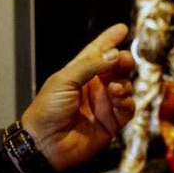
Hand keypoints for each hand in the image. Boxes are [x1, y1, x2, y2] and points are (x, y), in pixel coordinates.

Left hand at [20, 24, 135, 172]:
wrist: (45, 143)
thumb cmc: (47, 110)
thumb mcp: (64, 80)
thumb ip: (90, 66)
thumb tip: (114, 54)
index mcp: (78, 73)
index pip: (97, 52)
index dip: (109, 40)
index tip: (121, 29)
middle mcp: (93, 87)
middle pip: (116, 68)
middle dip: (123, 61)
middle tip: (125, 58)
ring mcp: (103, 104)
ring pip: (124, 86)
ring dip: (123, 83)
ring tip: (113, 86)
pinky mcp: (111, 123)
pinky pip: (128, 108)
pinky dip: (127, 101)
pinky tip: (118, 99)